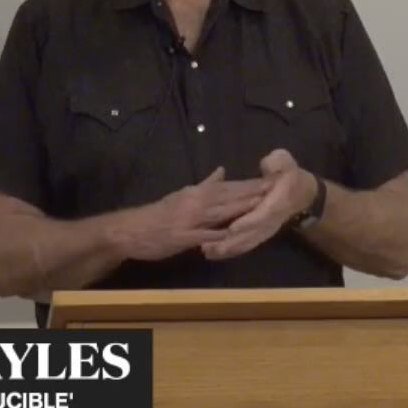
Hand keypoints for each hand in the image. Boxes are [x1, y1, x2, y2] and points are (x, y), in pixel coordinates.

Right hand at [111, 167, 268, 261]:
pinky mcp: (182, 237)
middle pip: (229, 197)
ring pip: (220, 213)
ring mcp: (189, 220)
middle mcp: (195, 202)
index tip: (271, 179)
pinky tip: (233, 234)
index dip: (250, 183)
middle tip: (276, 188)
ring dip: (241, 209)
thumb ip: (205, 184)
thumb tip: (223, 170)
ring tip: (262, 205)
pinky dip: (219, 235)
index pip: (229, 186)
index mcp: (197, 192)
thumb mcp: (183, 194)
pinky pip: (204, 236)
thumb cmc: (159, 214)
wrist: (131, 229)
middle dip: (252, 193)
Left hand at [201, 149, 316, 260]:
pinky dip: (231, 250)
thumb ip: (277, 164)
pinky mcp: (261, 234)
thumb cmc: (289, 174)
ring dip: (228, 249)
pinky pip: (246, 244)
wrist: (302, 192)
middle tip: (211, 247)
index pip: (264, 215)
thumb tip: (268, 165)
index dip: (249, 222)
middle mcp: (272, 219)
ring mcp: (267, 229)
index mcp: (278, 201)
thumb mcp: (286, 162)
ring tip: (207, 252)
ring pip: (248, 242)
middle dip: (232, 242)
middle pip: (252, 235)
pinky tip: (213, 254)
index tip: (233, 228)